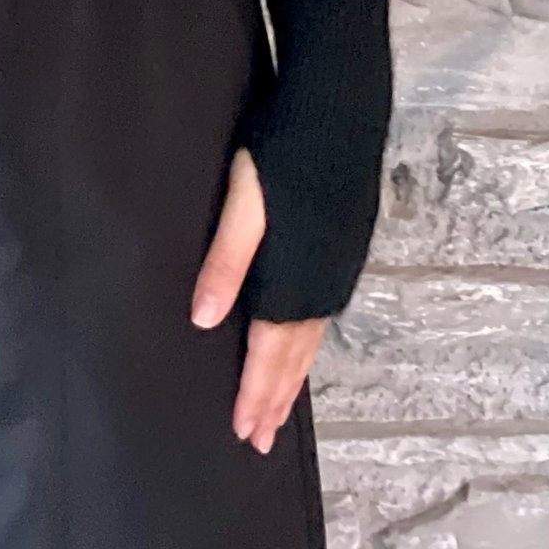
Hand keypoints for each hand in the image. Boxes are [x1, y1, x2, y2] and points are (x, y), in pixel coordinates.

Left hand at [188, 143, 327, 454]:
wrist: (342, 107)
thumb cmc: (283, 147)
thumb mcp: (243, 199)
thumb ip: (225, 260)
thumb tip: (201, 319)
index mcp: (294, 277)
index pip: (269, 351)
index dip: (255, 392)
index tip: (244, 432)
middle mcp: (322, 284)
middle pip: (294, 356)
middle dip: (274, 399)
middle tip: (260, 441)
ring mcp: (339, 269)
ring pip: (311, 340)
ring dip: (292, 379)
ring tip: (278, 412)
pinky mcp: (346, 251)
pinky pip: (323, 319)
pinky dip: (308, 347)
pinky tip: (300, 350)